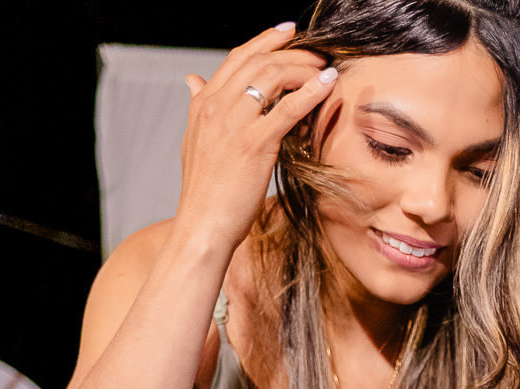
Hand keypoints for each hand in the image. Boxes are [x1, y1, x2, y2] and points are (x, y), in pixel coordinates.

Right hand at [178, 25, 336, 252]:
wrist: (201, 225)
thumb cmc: (203, 192)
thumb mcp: (194, 141)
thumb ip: (197, 107)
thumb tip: (192, 81)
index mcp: (203, 103)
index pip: (237, 59)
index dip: (264, 41)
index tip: (287, 33)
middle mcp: (216, 105)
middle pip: (258, 61)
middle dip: (291, 52)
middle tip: (315, 53)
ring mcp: (234, 123)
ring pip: (272, 77)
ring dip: (303, 68)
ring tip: (324, 68)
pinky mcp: (254, 144)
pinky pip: (287, 109)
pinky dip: (309, 92)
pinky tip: (327, 83)